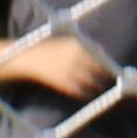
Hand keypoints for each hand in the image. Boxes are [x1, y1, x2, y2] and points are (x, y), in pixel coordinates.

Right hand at [0, 32, 116, 99]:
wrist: (27, 58)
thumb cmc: (47, 49)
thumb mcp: (66, 42)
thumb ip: (83, 46)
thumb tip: (102, 50)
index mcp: (76, 45)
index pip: (99, 56)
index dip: (105, 64)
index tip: (109, 69)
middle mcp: (75, 56)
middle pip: (97, 69)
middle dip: (102, 76)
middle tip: (105, 80)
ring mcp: (69, 70)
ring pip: (90, 81)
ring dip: (95, 86)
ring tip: (97, 89)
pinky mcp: (62, 82)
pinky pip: (78, 90)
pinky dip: (83, 93)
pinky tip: (85, 95)